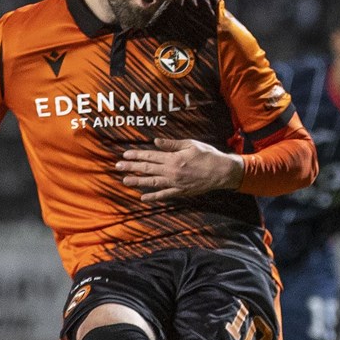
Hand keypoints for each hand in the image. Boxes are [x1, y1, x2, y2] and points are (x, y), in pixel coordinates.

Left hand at [118, 138, 242, 201]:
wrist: (222, 172)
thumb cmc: (208, 155)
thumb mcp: (190, 144)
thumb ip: (171, 145)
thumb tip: (155, 142)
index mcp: (173, 158)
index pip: (150, 156)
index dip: (136, 155)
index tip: (125, 155)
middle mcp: (171, 171)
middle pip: (147, 168)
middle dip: (131, 167)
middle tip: (118, 166)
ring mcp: (175, 183)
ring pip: (152, 182)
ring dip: (137, 181)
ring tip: (125, 181)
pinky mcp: (181, 191)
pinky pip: (164, 195)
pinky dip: (153, 196)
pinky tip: (143, 197)